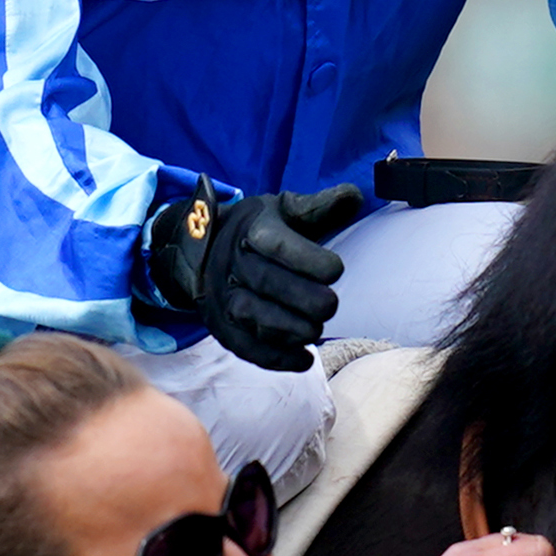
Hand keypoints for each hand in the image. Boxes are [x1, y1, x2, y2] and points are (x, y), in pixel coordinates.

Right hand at [145, 183, 365, 370]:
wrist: (201, 251)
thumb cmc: (258, 230)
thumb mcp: (283, 210)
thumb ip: (318, 207)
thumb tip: (353, 195)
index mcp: (252, 228)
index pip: (276, 243)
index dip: (309, 259)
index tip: (336, 269)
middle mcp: (232, 263)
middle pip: (266, 283)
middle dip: (304, 298)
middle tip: (330, 305)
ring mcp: (223, 297)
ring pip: (253, 317)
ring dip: (290, 329)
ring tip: (316, 330)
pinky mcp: (221, 326)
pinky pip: (245, 347)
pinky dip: (276, 358)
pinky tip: (304, 360)